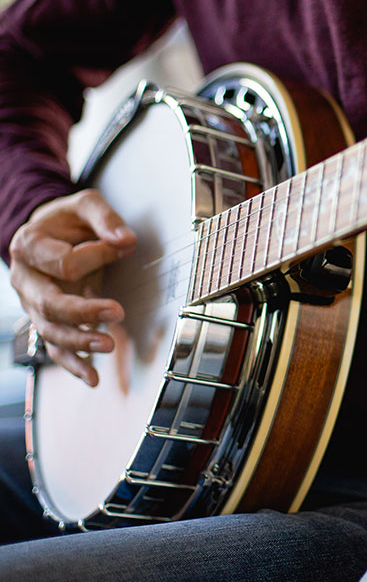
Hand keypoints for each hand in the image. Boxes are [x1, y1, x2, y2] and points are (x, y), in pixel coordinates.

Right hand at [9, 188, 135, 386]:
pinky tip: (93, 376)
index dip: (96, 256)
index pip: (64, 263)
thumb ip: (106, 218)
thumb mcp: (85, 205)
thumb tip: (126, 240)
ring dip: (81, 341)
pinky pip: (55, 348)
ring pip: (52, 330)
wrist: (49, 231)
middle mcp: (25, 279)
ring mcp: (32, 304)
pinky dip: (74, 364)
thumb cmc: (68, 219)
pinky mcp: (46, 320)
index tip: (120, 246)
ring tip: (108, 345)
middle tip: (116, 313)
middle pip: (50, 304)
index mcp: (30, 246)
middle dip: (84, 312)